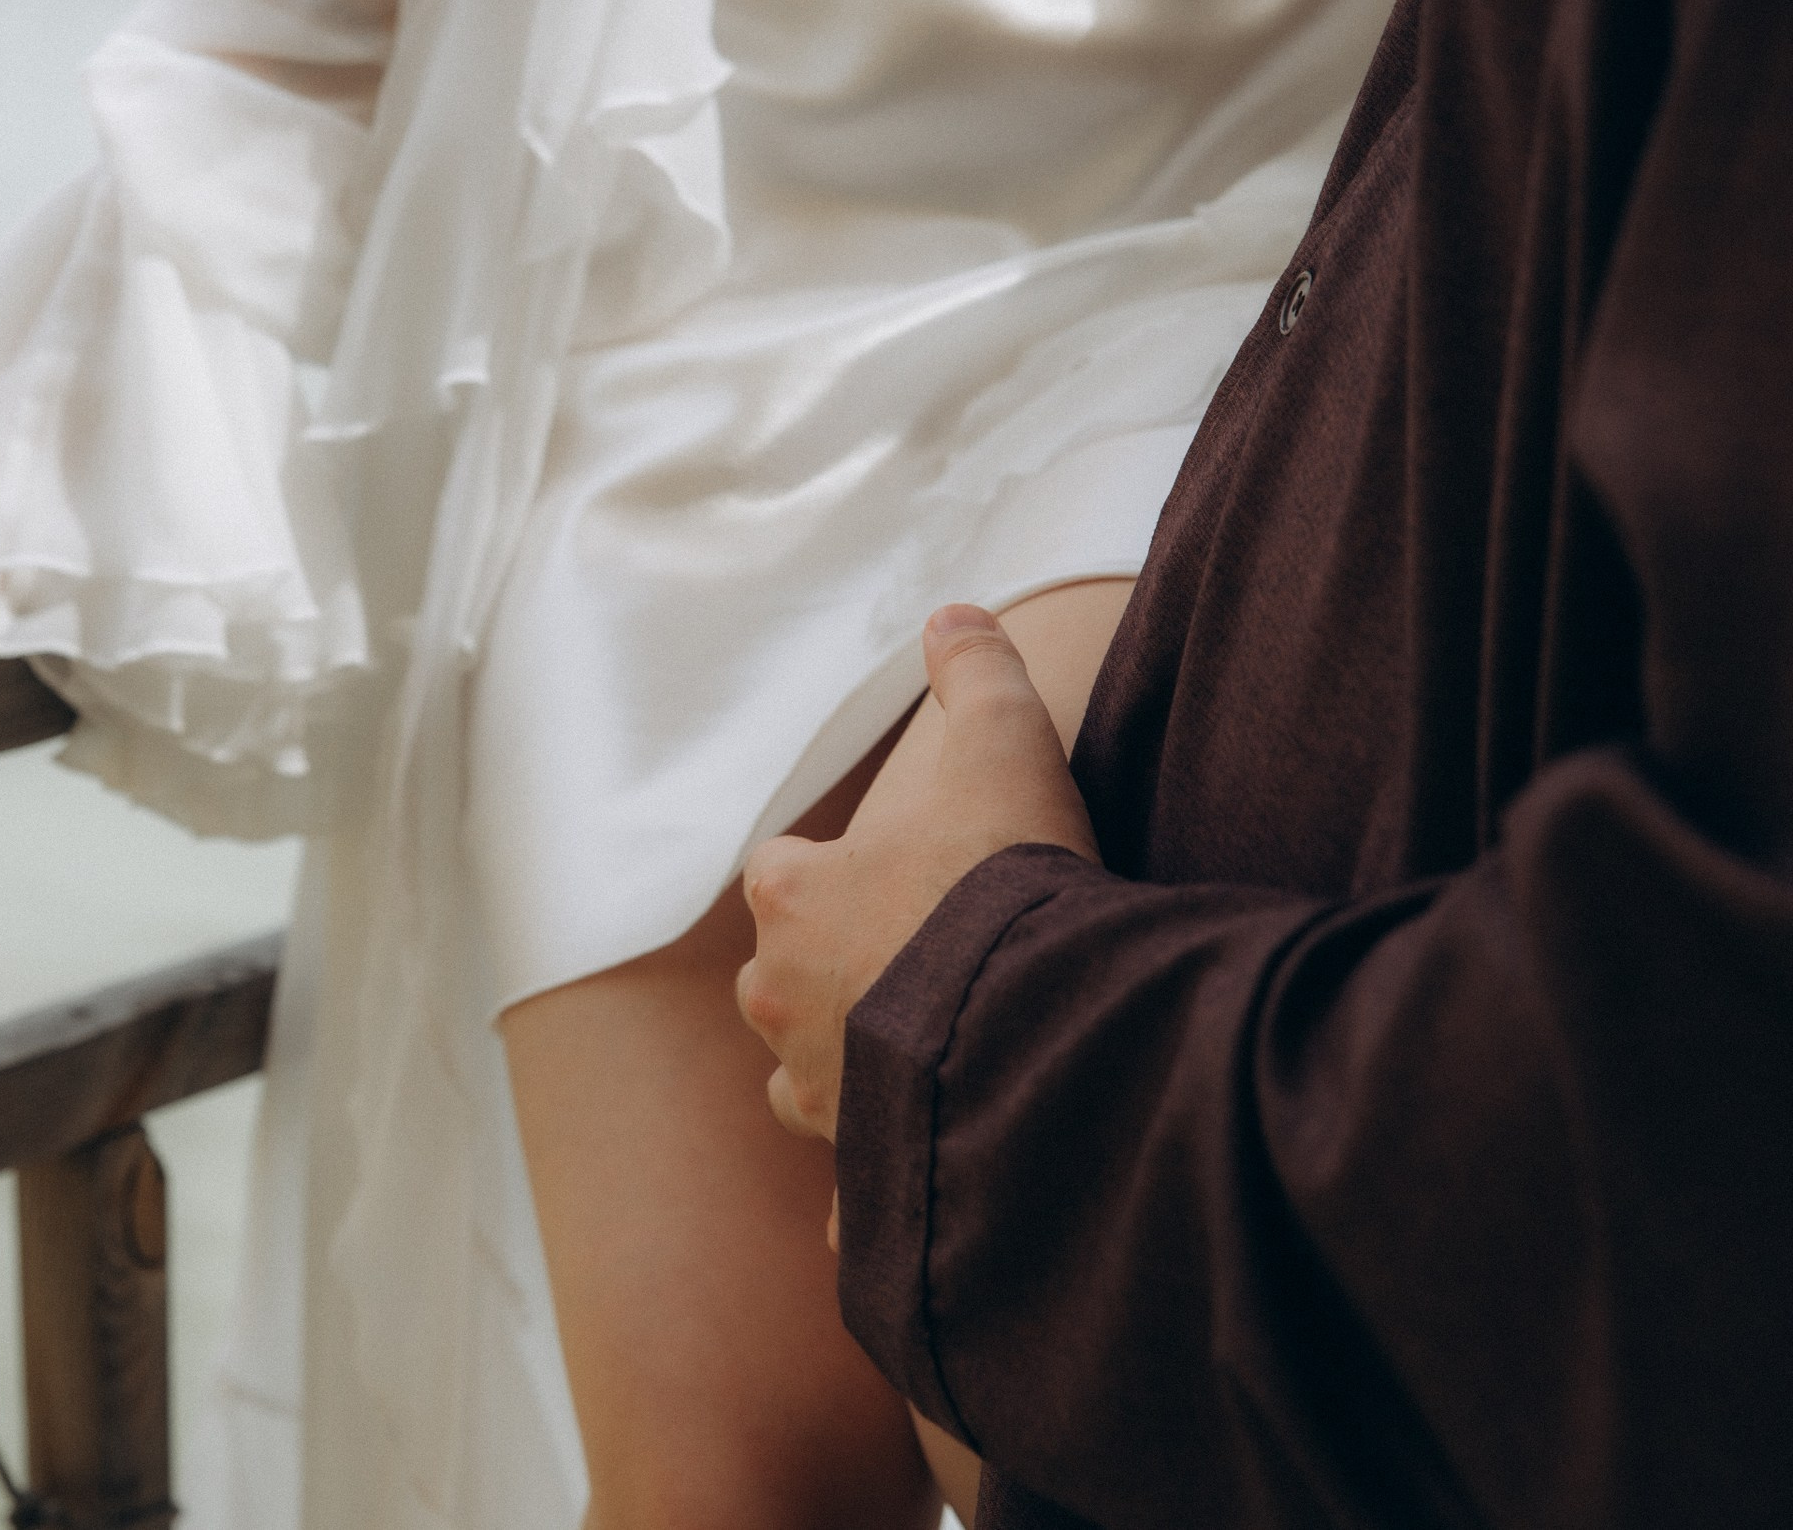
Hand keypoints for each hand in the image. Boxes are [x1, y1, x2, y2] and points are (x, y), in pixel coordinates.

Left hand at [737, 602, 1100, 1143]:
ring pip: (809, 1082)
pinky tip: (918, 1193)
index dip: (834, 872)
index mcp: (790, 897)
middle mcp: (777, 998)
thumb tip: (955, 615)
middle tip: (925, 973)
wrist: (1034, 1021)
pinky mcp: (859, 1168)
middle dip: (839, 979)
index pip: (782, 874)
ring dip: (853, 1073)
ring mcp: (815, 1092)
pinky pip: (852, 1196)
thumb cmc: (1003, 879)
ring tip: (934, 1065)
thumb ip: (978, 673)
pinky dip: (874, 1197)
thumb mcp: (1003, 741)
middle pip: (785, 982)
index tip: (895, 876)